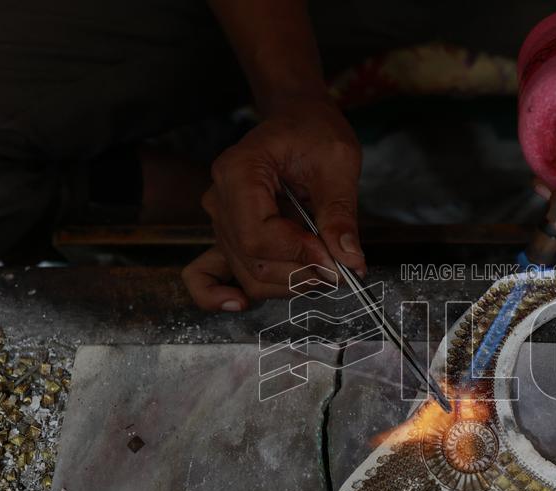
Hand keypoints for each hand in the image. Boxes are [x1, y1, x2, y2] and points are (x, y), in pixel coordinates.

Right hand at [183, 94, 364, 310]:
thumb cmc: (313, 132)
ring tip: (323, 269)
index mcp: (239, 171)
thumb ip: (340, 214)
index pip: (258, 235)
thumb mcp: (338, 164)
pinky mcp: (229, 237)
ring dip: (287, 283)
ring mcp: (220, 221)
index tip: (335, 262)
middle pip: (252, 260)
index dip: (298, 256)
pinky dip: (216, 294)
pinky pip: (206, 274)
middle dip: (300, 273)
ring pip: (246, 275)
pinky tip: (238, 304)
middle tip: (340, 269)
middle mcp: (219, 199)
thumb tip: (350, 260)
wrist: (297, 121)